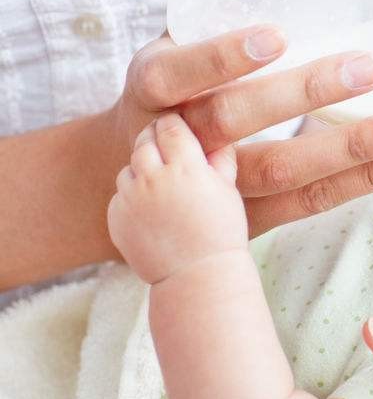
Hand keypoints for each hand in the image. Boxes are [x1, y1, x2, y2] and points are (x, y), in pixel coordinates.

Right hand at [103, 25, 372, 239]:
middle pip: (237, 120)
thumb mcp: (178, 43)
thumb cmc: (180, 87)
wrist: (134, 172)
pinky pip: (310, 201)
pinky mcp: (249, 218)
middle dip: (306, 94)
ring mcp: (214, 187)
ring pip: (283, 171)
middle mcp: (178, 138)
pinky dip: (361, 181)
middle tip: (369, 67)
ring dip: (352, 149)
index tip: (276, 36)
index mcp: (155, 86)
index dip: (222, 56)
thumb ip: (224, 7)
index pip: (180, 71)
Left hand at [108, 114, 244, 284]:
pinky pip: (120, 195)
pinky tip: (152, 209)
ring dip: (142, 167)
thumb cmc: (221, 232)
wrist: (196, 276)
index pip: (171, 127)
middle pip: (144, 141)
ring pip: (128, 167)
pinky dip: (133, 195)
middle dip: (154, 137)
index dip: (173, 122)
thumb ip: (221, 156)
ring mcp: (130, 199)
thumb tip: (217, 133)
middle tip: (163, 141)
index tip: (176, 123)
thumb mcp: (229, 190)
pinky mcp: (116, 218)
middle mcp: (153, 178)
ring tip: (160, 180)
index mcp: (185, 167)